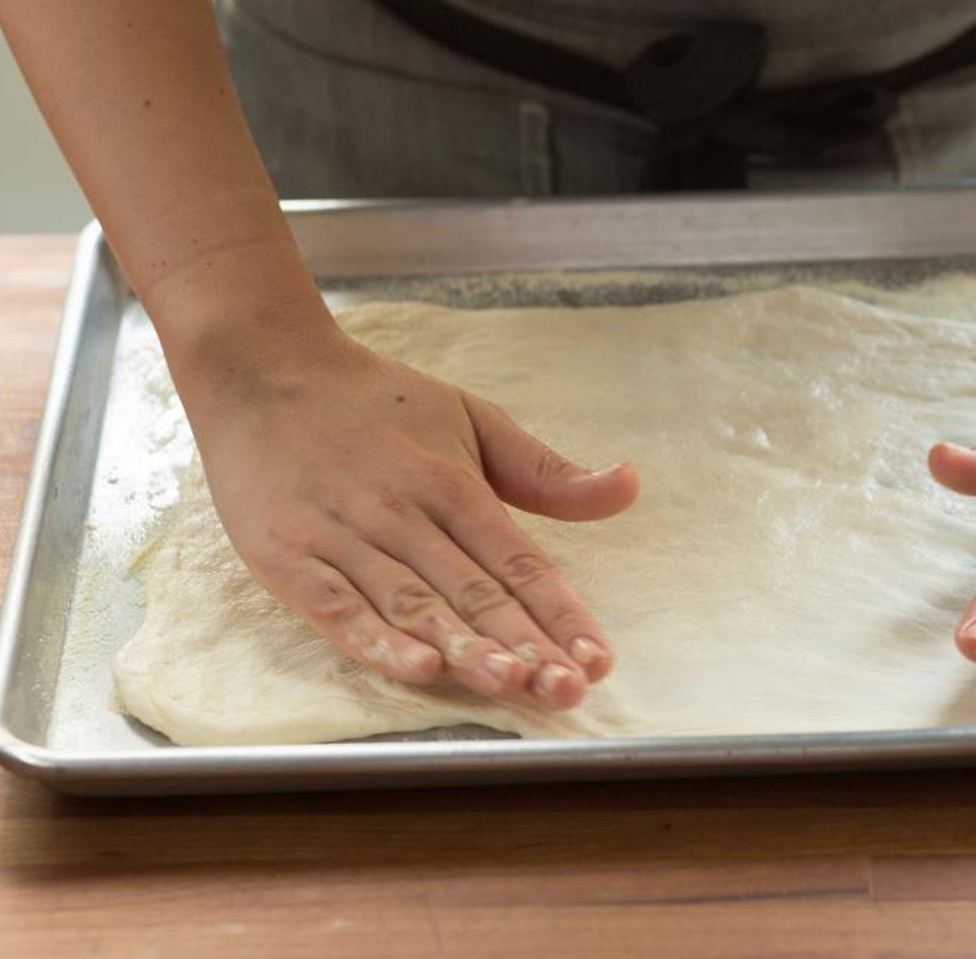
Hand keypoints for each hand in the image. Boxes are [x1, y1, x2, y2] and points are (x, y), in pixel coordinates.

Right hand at [179, 326, 639, 709]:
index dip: (561, 612)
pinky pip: (337, 608)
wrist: (263, 369)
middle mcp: (404, 512)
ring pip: (415, 604)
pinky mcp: (288, 557)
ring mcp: (343, 536)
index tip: (600, 656)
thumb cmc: (377, 402)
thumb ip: (545, 469)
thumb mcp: (472, 419)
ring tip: (513, 683)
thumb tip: (629, 484)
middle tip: (570, 689)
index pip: (519, 560)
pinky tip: (418, 666)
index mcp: (453, 483)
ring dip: (466, 648)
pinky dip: (377, 640)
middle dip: (526, 644)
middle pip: (475, 590)